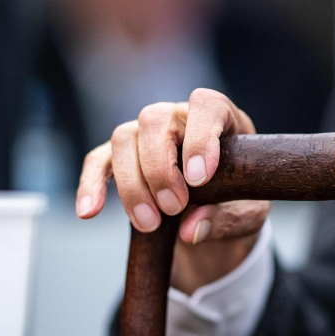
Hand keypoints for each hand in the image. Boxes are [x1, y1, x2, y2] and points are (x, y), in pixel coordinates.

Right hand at [76, 88, 270, 293]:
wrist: (220, 211)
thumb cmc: (240, 202)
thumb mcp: (246, 215)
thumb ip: (225, 220)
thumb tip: (191, 230)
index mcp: (220, 118)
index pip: (206, 105)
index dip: (200, 137)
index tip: (199, 178)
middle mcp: (179, 117)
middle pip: (155, 119)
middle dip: (159, 168)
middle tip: (174, 208)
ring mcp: (147, 134)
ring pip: (124, 138)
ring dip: (132, 184)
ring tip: (149, 224)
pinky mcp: (123, 156)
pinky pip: (98, 161)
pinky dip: (91, 185)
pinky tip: (88, 212)